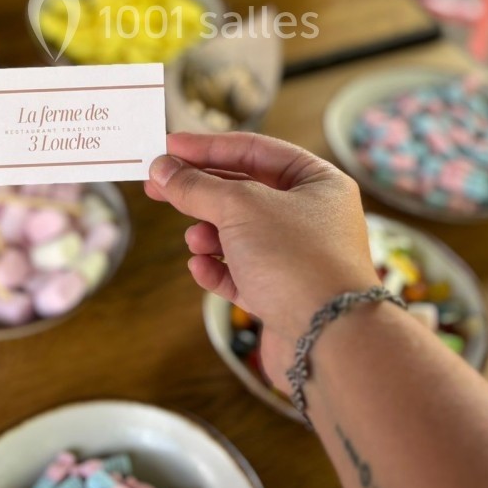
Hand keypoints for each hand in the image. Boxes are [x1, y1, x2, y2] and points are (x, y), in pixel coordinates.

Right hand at [144, 131, 378, 343]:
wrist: (330, 341)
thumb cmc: (297, 259)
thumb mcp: (240, 208)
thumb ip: (197, 186)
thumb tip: (162, 170)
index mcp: (318, 182)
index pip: (255, 151)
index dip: (208, 147)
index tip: (168, 147)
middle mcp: (313, 217)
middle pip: (245, 192)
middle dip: (201, 191)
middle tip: (158, 186)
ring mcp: (299, 257)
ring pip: (241, 234)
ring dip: (210, 233)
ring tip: (195, 239)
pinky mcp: (284, 295)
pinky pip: (243, 272)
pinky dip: (218, 268)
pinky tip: (200, 268)